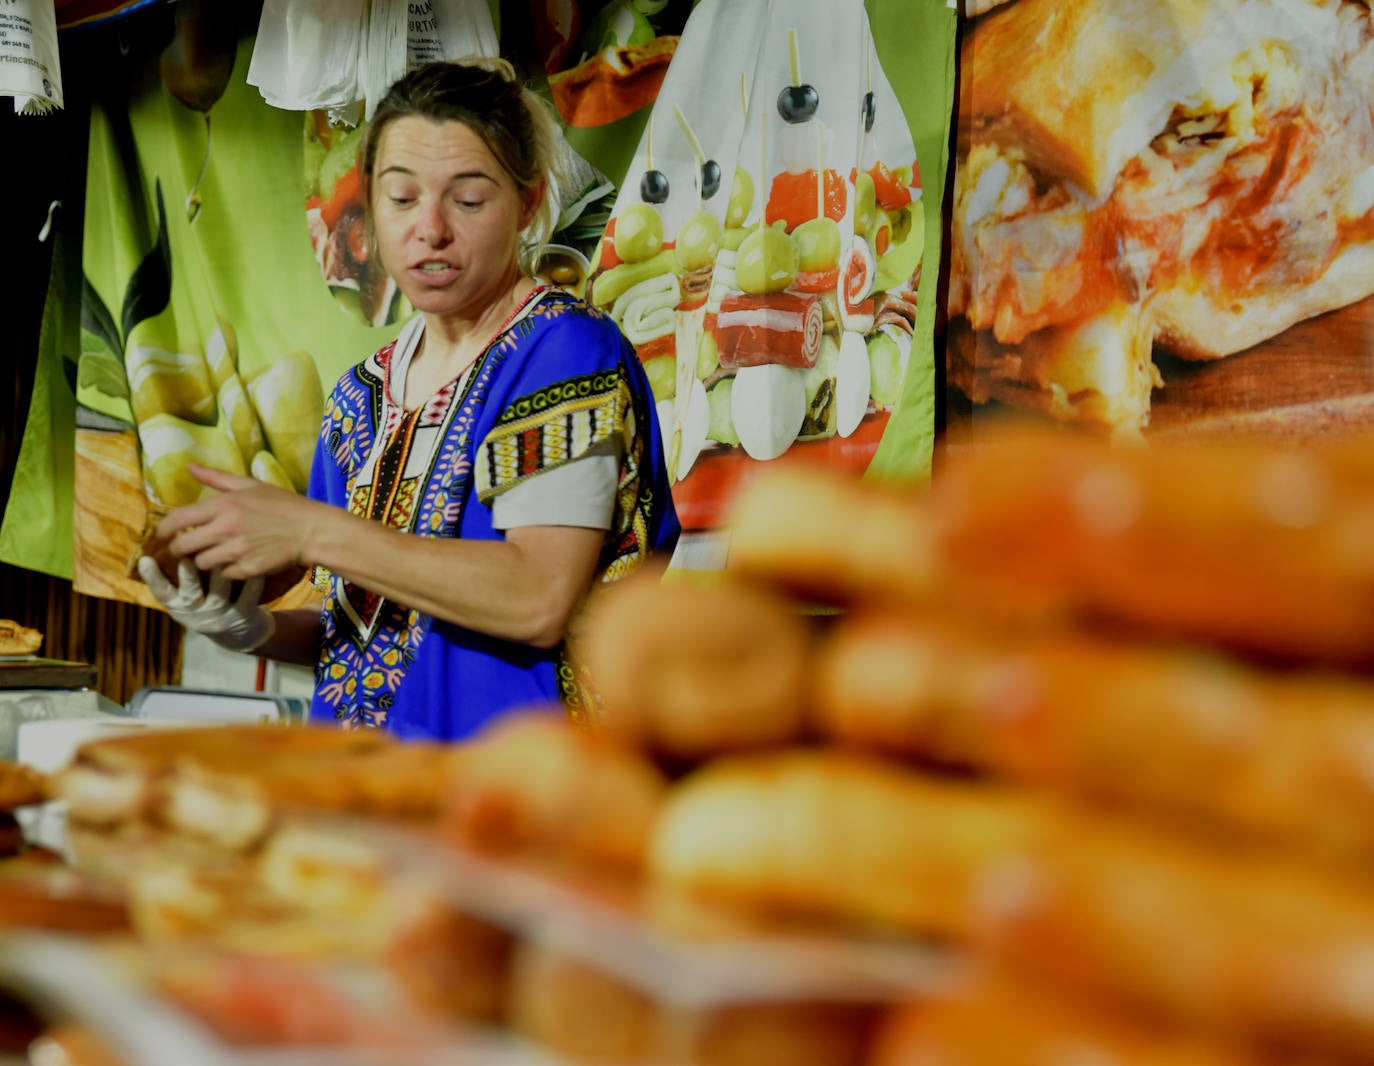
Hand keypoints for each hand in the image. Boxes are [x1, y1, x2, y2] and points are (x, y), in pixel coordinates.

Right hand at [137, 556, 275, 653]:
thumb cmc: (208, 602)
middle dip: (187, 575)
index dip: (153, 578)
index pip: (162, 591)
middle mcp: (196, 613)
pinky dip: (251, 579)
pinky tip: (251, 561)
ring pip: (219, 592)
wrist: (239, 634)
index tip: (145, 560)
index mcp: (179, 605)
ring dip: (219, 572)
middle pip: (189, 592)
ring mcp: (220, 616)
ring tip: (221, 552)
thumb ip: (178, 575)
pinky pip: (248, 595)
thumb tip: (166, 538)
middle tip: (185, 555)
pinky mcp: (243, 616)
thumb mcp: (189, 596)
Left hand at [157, 463, 324, 579]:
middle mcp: (225, 529)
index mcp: (223, 505)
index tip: (163, 534)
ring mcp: (236, 551)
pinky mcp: (248, 569)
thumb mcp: (250, 485)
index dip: (164, 530)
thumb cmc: (282, 504)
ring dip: (205, 559)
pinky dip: (227, 570)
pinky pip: (224, 574)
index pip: (178, 519)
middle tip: (186, 548)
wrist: (311, 530)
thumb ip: (216, 478)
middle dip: (180, 549)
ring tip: (216, 553)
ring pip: (201, 563)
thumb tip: (189, 466)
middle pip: (183, 546)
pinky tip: (237, 561)